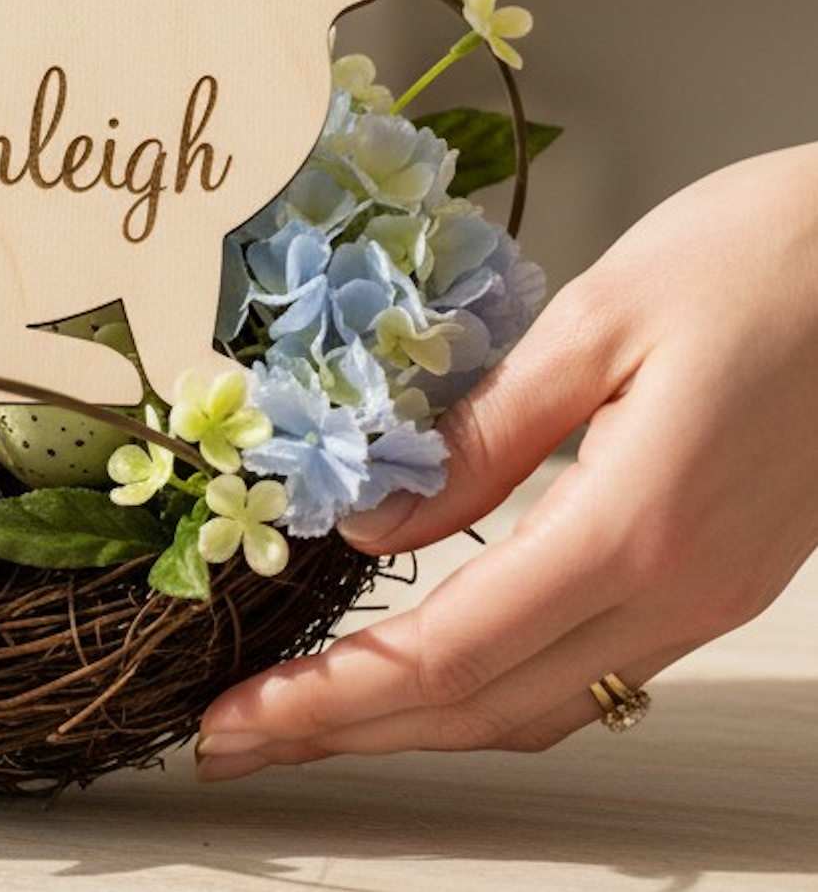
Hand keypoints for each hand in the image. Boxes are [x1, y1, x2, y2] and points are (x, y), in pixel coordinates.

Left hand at [194, 144, 817, 778]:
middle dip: (346, 734)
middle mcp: (678, 587)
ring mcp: (709, 595)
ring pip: (539, 704)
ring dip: (413, 725)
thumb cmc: (761, 258)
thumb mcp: (596, 319)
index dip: (330, 696)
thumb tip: (371, 525)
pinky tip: (432, 673)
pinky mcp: (722, 577)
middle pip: (483, 706)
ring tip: (311, 717)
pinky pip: (591, 670)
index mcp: (636, 522)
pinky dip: (491, 689)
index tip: (237, 715)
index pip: (447, 652)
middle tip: (236, 739)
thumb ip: (481, 433)